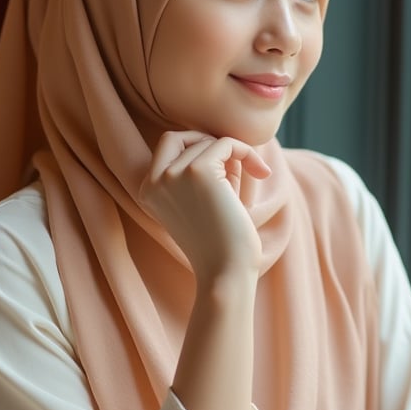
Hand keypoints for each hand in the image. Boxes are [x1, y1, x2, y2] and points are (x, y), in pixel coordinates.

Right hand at [139, 131, 270, 280]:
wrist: (226, 273)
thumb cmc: (223, 243)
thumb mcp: (207, 202)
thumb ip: (210, 170)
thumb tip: (224, 140)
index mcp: (148, 192)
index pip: (168, 148)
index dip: (198, 151)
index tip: (227, 170)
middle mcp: (154, 181)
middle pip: (178, 137)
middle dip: (207, 142)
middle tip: (235, 163)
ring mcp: (172, 175)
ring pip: (207, 142)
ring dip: (234, 156)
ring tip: (250, 182)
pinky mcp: (197, 171)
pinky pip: (226, 143)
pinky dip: (247, 152)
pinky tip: (262, 172)